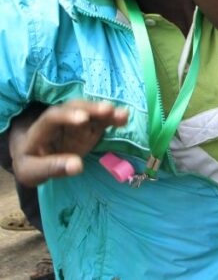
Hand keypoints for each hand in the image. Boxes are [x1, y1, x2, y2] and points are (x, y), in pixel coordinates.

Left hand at [10, 100, 128, 186]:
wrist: (35, 158)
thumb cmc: (31, 164)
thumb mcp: (32, 171)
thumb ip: (52, 168)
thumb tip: (77, 166)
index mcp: (41, 129)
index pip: (52, 117)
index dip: (67, 116)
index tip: (83, 120)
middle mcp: (60, 120)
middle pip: (74, 108)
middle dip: (91, 108)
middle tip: (108, 110)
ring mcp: (76, 123)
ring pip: (91, 112)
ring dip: (106, 112)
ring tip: (123, 115)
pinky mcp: (89, 128)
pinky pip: (101, 121)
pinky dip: (112, 119)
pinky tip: (124, 118)